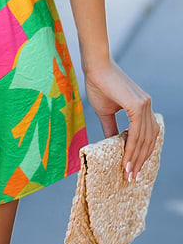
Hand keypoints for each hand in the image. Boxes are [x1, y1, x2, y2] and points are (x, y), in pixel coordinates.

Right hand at [83, 58, 158, 181]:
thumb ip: (112, 129)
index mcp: (142, 106)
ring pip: (144, 138)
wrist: (94, 66)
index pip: (147, 134)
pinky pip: (137, 132)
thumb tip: (112, 146)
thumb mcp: (105, 112)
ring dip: (137, 158)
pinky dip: (132, 148)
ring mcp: (145, 105)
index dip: (141, 152)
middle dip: (140, 160)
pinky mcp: (138, 105)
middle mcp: (147, 106)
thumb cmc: (98, 84)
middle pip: (149, 139)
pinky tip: (126, 159)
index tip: (132, 168)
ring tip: (128, 172)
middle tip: (131, 177)